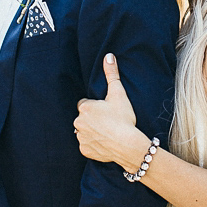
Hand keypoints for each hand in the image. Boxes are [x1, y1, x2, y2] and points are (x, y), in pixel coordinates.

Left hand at [75, 53, 144, 168]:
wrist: (128, 145)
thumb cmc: (123, 118)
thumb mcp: (118, 93)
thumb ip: (111, 74)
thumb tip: (108, 56)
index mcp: (84, 107)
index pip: (85, 104)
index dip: (96, 106)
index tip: (106, 110)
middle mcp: (78, 122)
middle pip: (84, 117)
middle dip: (93, 118)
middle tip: (108, 121)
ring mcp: (81, 137)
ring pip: (84, 131)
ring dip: (92, 131)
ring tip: (108, 132)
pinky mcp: (84, 150)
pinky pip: (87, 145)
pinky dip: (94, 144)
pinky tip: (105, 143)